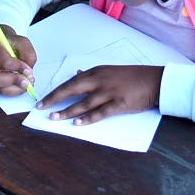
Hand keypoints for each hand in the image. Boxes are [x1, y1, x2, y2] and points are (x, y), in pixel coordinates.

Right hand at [0, 28, 35, 95]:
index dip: (18, 68)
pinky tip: (18, 85)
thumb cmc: (10, 44)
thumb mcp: (23, 43)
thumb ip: (28, 55)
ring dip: (15, 88)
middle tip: (27, 81)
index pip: (4, 62)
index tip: (28, 71)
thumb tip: (28, 72)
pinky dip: (11, 91)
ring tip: (25, 83)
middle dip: (15, 82)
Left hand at [39, 64, 162, 124]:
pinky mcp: (118, 104)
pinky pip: (100, 113)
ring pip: (83, 103)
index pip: (70, 82)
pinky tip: (77, 124)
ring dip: (67, 111)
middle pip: (72, 90)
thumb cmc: (131, 76)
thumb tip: (77, 74)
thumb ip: (92, 74)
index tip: (43, 98)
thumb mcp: (109, 71)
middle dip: (55, 99)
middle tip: (41, 107)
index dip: (56, 91)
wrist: (153, 81)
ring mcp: (109, 92)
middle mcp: (99, 81)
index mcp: (96, 72)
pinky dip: (87, 118)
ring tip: (54, 118)